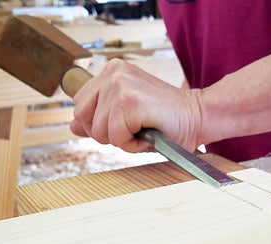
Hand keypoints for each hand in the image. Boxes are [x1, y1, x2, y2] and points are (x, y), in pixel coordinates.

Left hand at [71, 59, 203, 152]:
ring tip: (143, 130)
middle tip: (133, 129)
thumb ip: (97, 117)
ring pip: (98, 130)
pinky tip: (148, 134)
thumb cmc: (164, 121)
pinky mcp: (130, 101)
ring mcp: (121, 85)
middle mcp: (113, 72)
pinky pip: (115, 136)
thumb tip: (72, 125)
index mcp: (111, 71)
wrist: (198, 118)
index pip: (79, 104)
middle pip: (81, 117)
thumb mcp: (124, 117)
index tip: (125, 123)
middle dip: (105, 133)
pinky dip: (131, 145)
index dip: (97, 124)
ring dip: (121, 140)